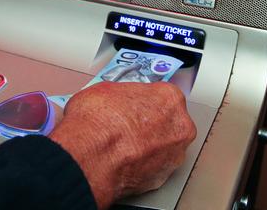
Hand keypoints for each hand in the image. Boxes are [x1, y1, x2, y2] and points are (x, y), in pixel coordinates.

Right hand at [49, 82, 196, 208]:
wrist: (87, 156)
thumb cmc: (97, 123)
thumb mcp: (104, 89)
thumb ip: (124, 94)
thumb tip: (118, 99)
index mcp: (169, 98)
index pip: (163, 94)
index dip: (146, 99)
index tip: (135, 103)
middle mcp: (179, 128)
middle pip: (169, 121)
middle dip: (151, 122)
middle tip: (128, 122)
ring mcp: (174, 155)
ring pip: (164, 146)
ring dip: (148, 144)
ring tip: (122, 142)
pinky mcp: (162, 178)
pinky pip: (154, 167)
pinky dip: (142, 164)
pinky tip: (123, 158)